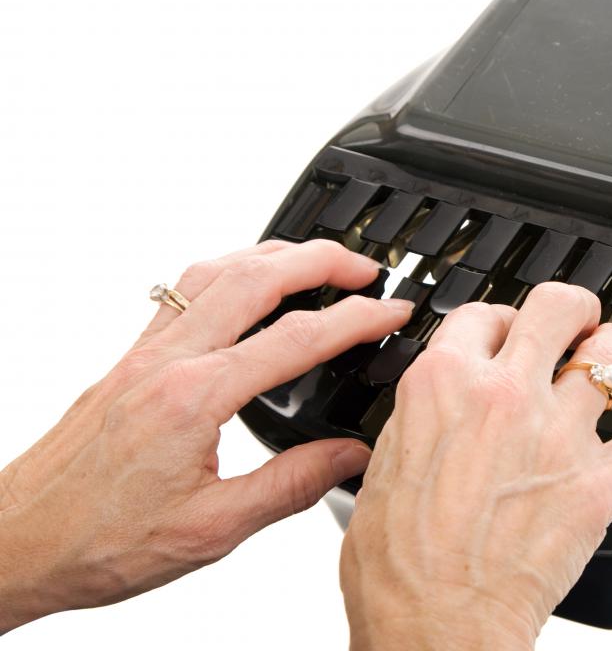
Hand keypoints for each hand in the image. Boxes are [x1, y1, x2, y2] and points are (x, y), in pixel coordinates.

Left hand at [0, 239, 412, 633]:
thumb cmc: (95, 542)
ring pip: (217, 272)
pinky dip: (230, 269)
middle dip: (322, 260)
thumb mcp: (210, 530)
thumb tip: (349, 458)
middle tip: (366, 267)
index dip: (356, 320)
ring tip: (317, 259)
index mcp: (193, 400)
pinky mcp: (130, 359)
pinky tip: (246, 280)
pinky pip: (186, 290)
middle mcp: (167, 362)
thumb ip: (290, 486)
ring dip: (275, 254)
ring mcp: (144, 353)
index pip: (296, 340)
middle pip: (257, 278)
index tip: (391, 313)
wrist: (16, 541)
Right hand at [340, 282, 611, 650]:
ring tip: (609, 360)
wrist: (436, 625)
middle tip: (571, 320)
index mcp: (444, 384)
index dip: (497, 319)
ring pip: (608, 356)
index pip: (482, 312)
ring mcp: (557, 434)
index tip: (504, 332)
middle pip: (555, 308)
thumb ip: (421, 417)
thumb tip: (439, 404)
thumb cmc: (400, 562)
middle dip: (569, 308)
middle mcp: (504, 395)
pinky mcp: (599, 482)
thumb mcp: (383, 463)